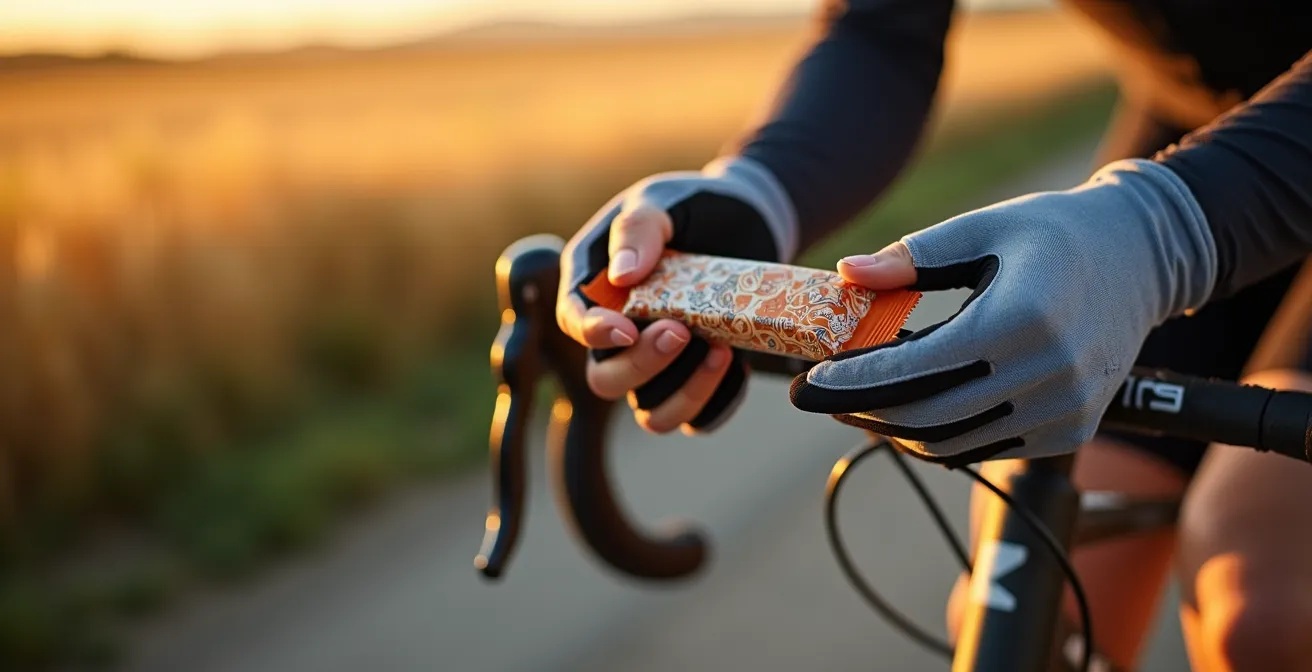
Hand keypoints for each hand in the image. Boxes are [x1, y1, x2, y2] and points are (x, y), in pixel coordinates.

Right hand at [557, 156, 796, 433]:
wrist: (748, 219)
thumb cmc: (692, 206)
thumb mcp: (661, 203)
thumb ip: (638, 230)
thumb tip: (619, 278)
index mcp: (592, 285)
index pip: (574, 321)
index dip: (593, 334)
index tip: (626, 329)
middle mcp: (617, 333)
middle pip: (607, 380)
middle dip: (642, 365)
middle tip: (682, 330)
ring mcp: (656, 362)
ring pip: (651, 412)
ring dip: (684, 392)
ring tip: (720, 349)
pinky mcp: (695, 378)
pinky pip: (697, 419)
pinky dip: (716, 404)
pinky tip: (737, 366)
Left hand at [790, 159, 1218, 464]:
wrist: (1143, 257)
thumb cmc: (1053, 233)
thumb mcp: (982, 227)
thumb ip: (912, 256)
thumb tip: (846, 273)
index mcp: (1020, 319)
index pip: (915, 369)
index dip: (852, 383)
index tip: (807, 385)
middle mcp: (1048, 373)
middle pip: (927, 417)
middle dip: (863, 412)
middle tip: (820, 399)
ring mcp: (1064, 410)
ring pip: (953, 444)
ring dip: (896, 430)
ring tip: (858, 405)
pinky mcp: (1072, 430)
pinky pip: (987, 449)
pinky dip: (941, 438)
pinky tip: (910, 412)